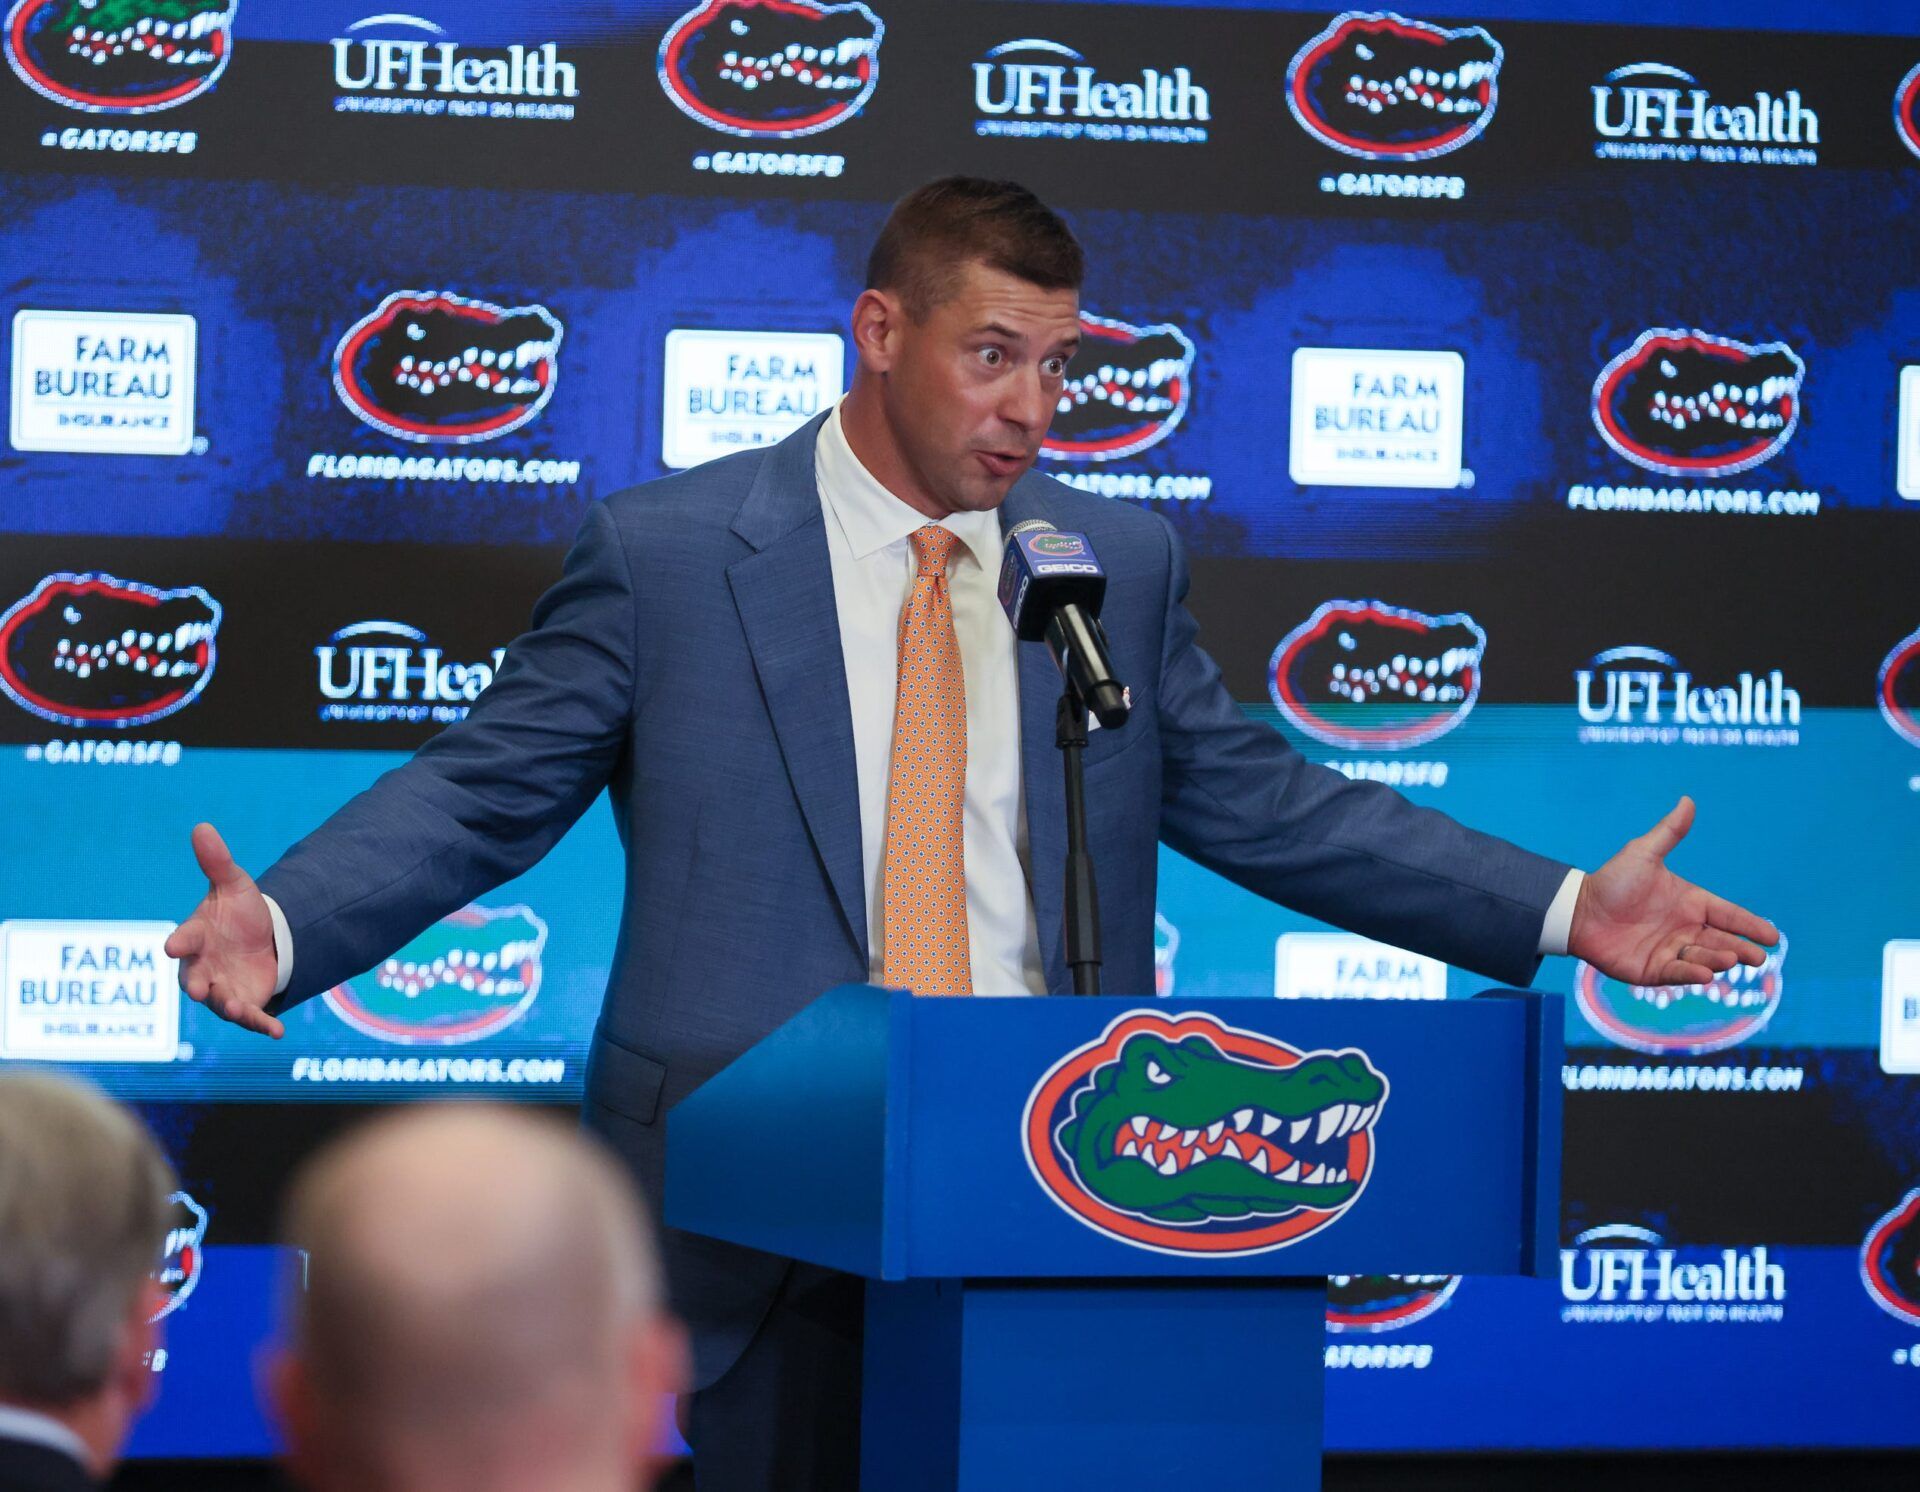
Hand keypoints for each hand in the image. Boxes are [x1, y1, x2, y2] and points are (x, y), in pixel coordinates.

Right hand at [164, 823, 284, 1037]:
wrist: (263, 938)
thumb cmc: (238, 912)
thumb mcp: (234, 884)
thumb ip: (217, 862)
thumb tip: (202, 826)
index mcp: (197, 937)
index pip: (185, 939)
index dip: (180, 942)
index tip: (172, 945)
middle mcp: (204, 967)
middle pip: (195, 978)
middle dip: (196, 984)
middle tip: (198, 989)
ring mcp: (222, 988)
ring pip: (220, 1002)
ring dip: (228, 1006)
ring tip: (237, 1008)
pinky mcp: (245, 1003)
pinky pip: (252, 1018)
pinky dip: (262, 1025)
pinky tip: (278, 1032)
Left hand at [1568, 796, 1778, 987]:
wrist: (1578, 909)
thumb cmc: (1612, 882)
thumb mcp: (1643, 854)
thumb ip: (1669, 833)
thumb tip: (1688, 800)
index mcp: (1691, 903)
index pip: (1728, 914)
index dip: (1750, 925)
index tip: (1773, 936)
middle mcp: (1686, 929)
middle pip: (1722, 940)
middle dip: (1741, 949)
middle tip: (1757, 956)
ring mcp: (1671, 950)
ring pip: (1703, 957)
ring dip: (1718, 959)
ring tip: (1730, 959)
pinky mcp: (1653, 970)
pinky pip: (1677, 972)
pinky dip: (1692, 973)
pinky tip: (1704, 974)